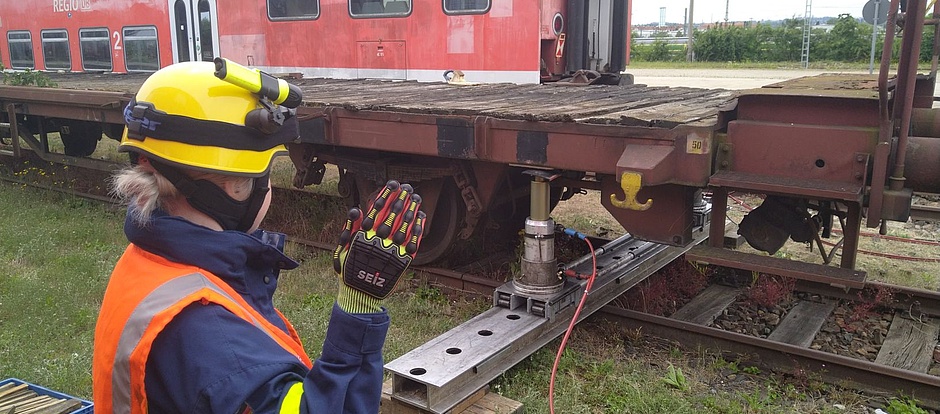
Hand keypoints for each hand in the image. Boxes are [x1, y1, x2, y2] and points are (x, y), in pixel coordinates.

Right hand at [333, 180, 425, 300]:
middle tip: (408, 189)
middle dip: (401, 200)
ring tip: (416, 199)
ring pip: (404, 226)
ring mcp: (391, 252)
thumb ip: (350, 228)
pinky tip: (421, 217)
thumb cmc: (350, 270)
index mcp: (363, 237)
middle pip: (392, 216)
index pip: (376, 211)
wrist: (361, 294)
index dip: (385, 196)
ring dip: (411, 211)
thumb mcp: (343, 248)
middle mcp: (378, 242)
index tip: (392, 185)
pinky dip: (418, 228)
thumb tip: (356, 210)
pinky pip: (412, 242)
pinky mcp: (402, 262)